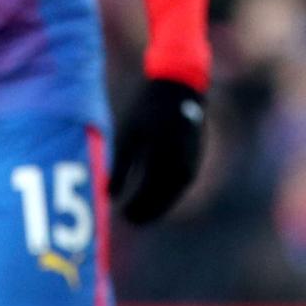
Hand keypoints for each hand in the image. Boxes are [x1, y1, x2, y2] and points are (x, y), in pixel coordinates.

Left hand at [109, 77, 205, 224]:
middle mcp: (181, 165)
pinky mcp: (196, 156)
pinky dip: (169, 193)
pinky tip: (157, 193)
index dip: (134, 209)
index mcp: (162, 160)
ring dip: (159, 205)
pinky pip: (181, 183)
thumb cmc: (147, 109)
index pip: (147, 196)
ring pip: (175, 194)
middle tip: (130, 219)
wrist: (179, 86)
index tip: (120, 215)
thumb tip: (109, 197)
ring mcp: (192, 161)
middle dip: (147, 212)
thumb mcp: (129, 136)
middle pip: (164, 200)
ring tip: (143, 210)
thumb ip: (120, 168)